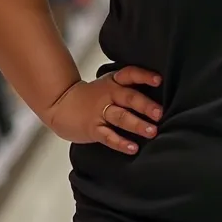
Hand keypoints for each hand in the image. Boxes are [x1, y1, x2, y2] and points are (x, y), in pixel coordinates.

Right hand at [44, 66, 163, 155]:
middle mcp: (109, 95)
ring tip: (152, 132)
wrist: (61, 104)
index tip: (159, 80)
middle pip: (129, 98)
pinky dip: (121, 142)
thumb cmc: (93, 96)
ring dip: (137, 124)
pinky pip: (108, 136)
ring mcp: (100, 112)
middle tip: (160, 113)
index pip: (130, 74)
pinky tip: (133, 148)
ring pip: (121, 117)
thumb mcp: (109, 84)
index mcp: (114, 82)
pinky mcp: (93, 129)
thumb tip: (160, 95)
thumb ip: (129, 87)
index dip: (144, 76)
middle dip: (145, 105)